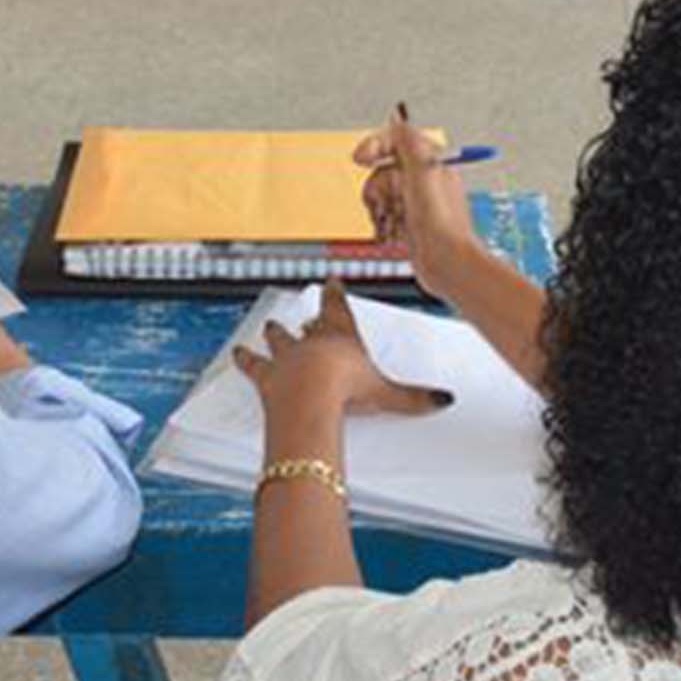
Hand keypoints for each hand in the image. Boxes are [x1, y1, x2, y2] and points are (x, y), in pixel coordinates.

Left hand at [232, 278, 451, 419]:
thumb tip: (443, 399)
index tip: (332, 282)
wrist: (310, 399)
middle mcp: (312, 341)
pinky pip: (252, 364)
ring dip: (275, 334)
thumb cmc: (346, 388)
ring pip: (279, 339)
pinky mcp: (266, 375)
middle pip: (309, 325)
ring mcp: (286, 357)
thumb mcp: (387, 394)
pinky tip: (236, 354)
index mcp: (341, 337)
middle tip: (306, 313)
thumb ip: (415, 397)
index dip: (335, 294)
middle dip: (308, 320)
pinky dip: (244, 359)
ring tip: (270, 327)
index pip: (338, 308)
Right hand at [354, 113, 482, 295]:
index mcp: (430, 162)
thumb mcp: (422, 170)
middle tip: (393, 202)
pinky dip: (384, 226)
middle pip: (382, 173)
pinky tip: (395, 236)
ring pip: (379, 198)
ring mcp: (415, 204)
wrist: (447, 263)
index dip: (375, 146)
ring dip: (380, 211)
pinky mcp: (408, 226)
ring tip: (395, 223)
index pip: (395, 140)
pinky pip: (383, 218)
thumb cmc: (441, 223)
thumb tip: (396, 121)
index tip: (360, 157)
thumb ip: (408, 141)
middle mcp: (423, 181)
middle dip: (379, 190)